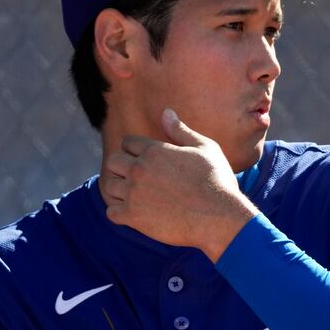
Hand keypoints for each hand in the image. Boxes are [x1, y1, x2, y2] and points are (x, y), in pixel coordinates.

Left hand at [101, 109, 257, 260]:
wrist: (219, 217)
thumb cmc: (216, 181)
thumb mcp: (205, 148)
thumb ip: (181, 131)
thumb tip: (166, 112)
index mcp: (155, 150)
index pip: (127, 143)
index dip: (136, 150)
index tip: (147, 161)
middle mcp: (140, 169)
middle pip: (113, 162)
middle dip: (123, 167)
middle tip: (139, 178)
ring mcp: (134, 193)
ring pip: (109, 186)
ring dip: (120, 190)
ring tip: (137, 196)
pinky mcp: (134, 217)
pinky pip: (111, 213)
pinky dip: (120, 213)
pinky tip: (135, 214)